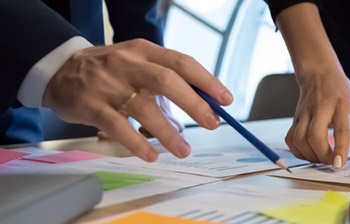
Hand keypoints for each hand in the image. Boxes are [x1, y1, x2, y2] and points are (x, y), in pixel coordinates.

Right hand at [44, 39, 231, 161]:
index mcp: (144, 50)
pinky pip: (118, 126)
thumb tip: (204, 108)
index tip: (226, 99)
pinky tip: (151, 154)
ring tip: (183, 150)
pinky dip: (137, 142)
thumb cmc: (109, 70)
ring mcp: (107, 83)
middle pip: (167, 81)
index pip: (181, 62)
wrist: (59, 70)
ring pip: (144, 107)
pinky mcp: (90, 104)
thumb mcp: (138, 65)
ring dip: (168, 132)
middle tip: (212, 123)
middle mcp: (127, 63)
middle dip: (194, 104)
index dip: (206, 81)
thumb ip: (167, 83)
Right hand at [276, 3, 349, 167]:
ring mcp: (305, 113)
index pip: (341, 129)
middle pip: (315, 136)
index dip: (340, 148)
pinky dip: (297, 151)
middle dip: (322, 155)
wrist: (319, 74)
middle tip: (332, 163)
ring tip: (321, 160)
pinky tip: (308, 153)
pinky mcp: (295, 118)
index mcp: (341, 105)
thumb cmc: (341, 91)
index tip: (340, 164)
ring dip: (310, 155)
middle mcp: (321, 108)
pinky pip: (290, 138)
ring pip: (300, 139)